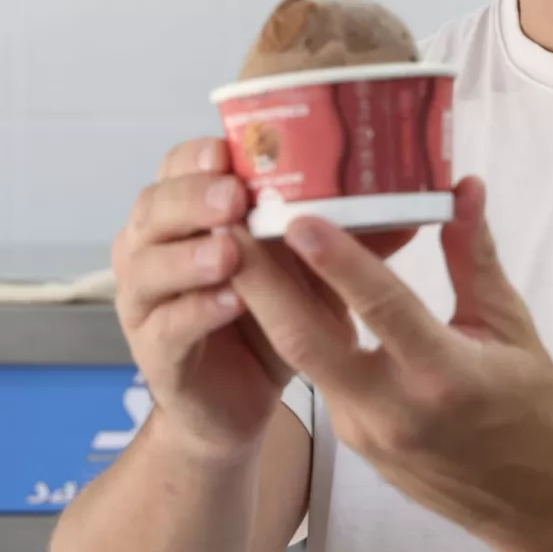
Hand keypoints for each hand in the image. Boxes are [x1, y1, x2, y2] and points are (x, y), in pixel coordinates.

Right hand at [112, 138, 419, 460]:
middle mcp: (151, 248)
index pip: (175, 167)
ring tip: (230, 250)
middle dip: (192, 199)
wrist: (237, 402)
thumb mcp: (305, 269)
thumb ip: (338, 233)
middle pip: (154, 208)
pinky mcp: (154, 354)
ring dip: (189, 255)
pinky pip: (166, 326)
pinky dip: (196, 311)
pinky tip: (230, 302)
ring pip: (148, 265)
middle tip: (234, 198)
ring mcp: (144, 301)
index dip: (195, 156)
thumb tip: (408, 204)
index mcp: (184, 214)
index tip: (228, 149)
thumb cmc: (266, 319)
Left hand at [228, 176, 552, 543]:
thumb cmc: (532, 410)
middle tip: (226, 224)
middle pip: (306, 341)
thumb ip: (475, 258)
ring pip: (303, 358)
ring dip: (268, 303)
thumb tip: (464, 186)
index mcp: (444, 376)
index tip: (299, 218)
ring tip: (240, 244)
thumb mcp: (511, 329)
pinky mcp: (352, 441)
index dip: (337, 263)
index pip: (382, 308)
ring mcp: (365, 433)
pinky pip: (317, 377)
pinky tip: (278, 289)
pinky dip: (297, 331)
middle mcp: (395, 410)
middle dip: (259, 282)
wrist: (532, 506)